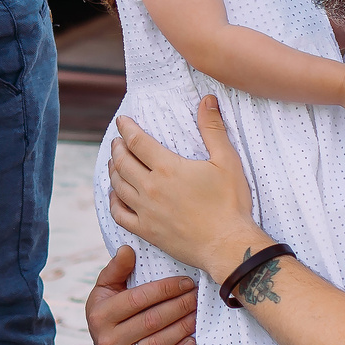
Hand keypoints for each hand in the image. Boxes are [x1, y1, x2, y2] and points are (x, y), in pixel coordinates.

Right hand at [86, 245, 196, 344]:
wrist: (103, 343)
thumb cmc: (109, 308)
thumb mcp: (106, 287)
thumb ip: (117, 268)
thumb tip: (128, 249)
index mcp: (101, 314)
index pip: (139, 299)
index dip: (165, 289)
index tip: (186, 282)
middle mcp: (108, 339)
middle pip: (152, 320)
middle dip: (179, 306)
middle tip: (197, 297)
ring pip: (159, 342)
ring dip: (183, 327)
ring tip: (198, 314)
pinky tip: (192, 341)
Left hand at [108, 100, 263, 285]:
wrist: (228, 245)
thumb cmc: (231, 203)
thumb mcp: (227, 160)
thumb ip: (213, 129)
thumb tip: (207, 99)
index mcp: (167, 167)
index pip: (137, 141)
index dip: (127, 128)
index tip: (122, 121)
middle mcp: (150, 187)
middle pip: (123, 162)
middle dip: (118, 147)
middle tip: (118, 140)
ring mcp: (145, 211)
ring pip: (118, 185)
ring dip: (113, 170)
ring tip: (114, 161)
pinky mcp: (147, 231)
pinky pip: (120, 214)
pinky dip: (113, 202)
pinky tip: (114, 195)